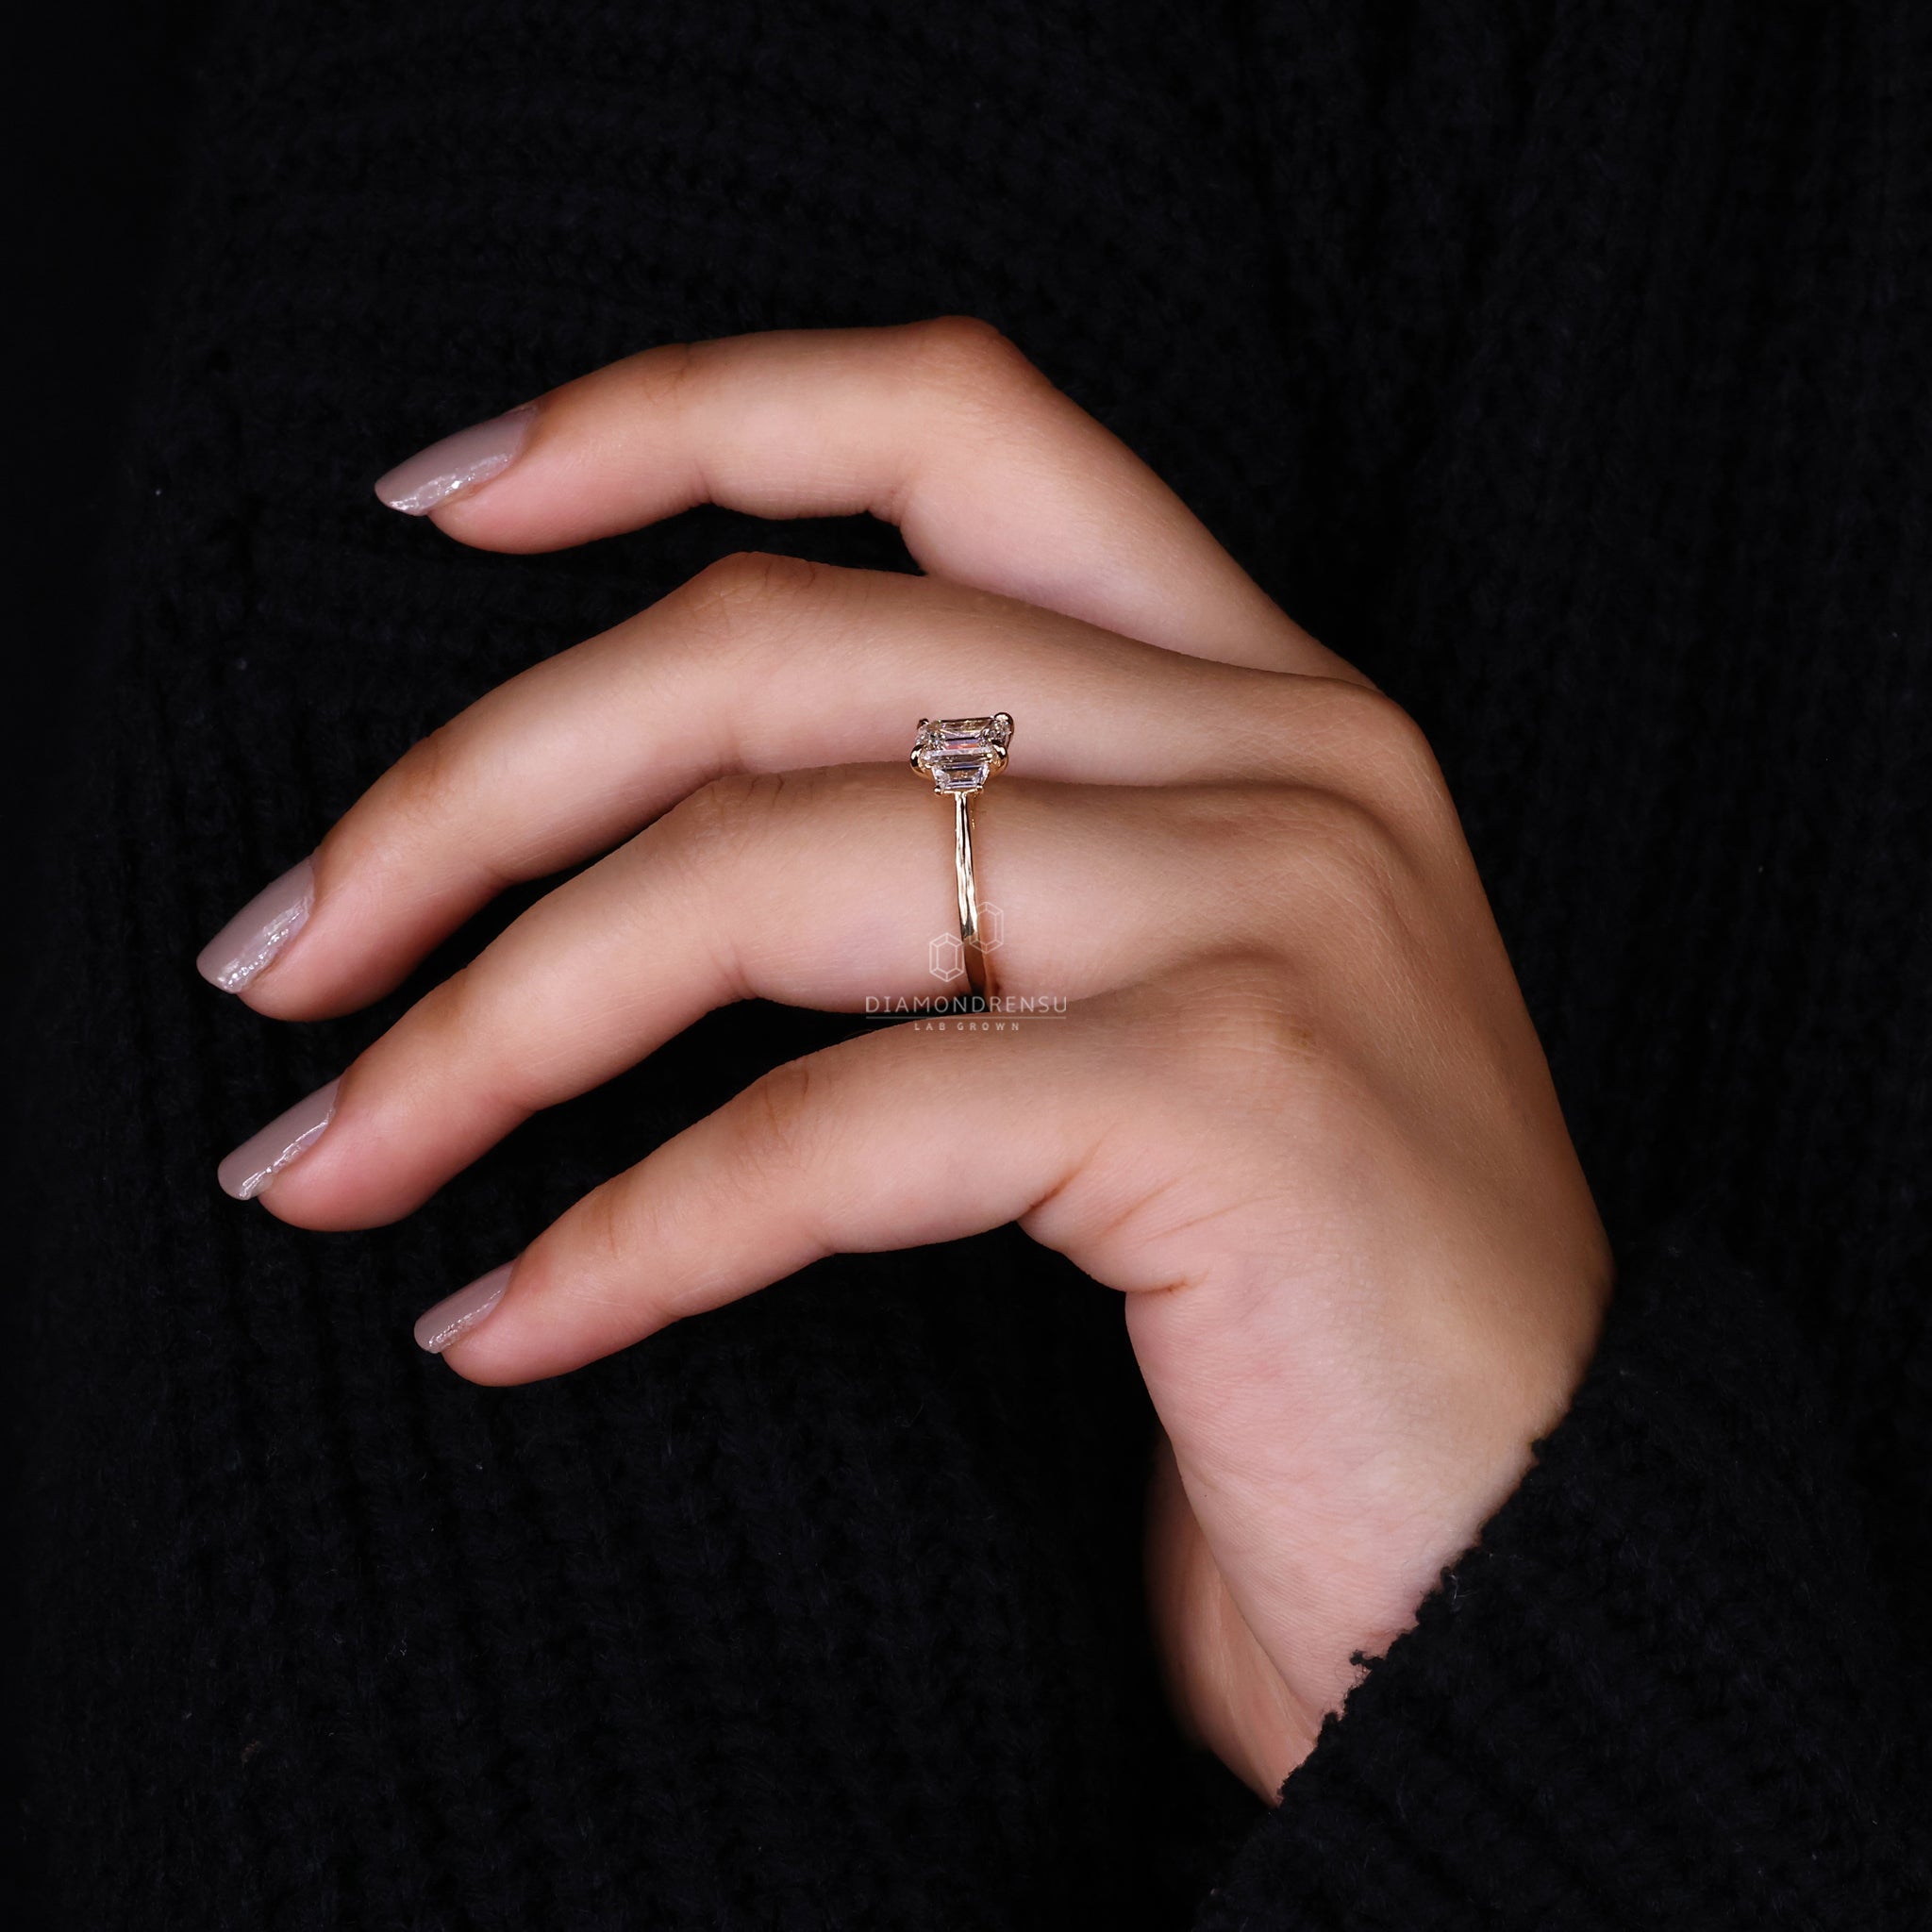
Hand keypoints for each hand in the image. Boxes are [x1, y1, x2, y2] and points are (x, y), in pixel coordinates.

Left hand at [203, 320, 1611, 1796]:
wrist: (1540, 1565)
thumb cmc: (1305, 1313)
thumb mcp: (1143, 1024)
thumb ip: (963, 886)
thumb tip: (612, 877)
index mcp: (1266, 695)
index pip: (951, 423)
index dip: (678, 415)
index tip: (444, 500)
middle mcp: (1285, 753)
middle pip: (778, 646)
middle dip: (476, 788)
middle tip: (289, 949)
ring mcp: (1276, 909)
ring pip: (765, 872)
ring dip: (495, 1023)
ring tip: (330, 1156)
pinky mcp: (1244, 1101)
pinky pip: (832, 1130)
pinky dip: (631, 1230)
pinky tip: (509, 1323)